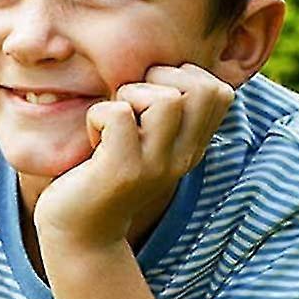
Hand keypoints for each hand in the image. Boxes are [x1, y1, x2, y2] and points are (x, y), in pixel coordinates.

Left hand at [33, 64, 235, 252]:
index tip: (150, 98)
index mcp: (190, 147)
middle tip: (131, 105)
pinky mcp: (122, 171)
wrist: (78, 235)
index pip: (220, 92)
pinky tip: (93, 139)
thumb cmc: (102, 176)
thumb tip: (164, 62)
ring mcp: (154, 166)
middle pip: (202, 89)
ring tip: (112, 123)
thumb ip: (160, 112)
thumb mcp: (142, 142)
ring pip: (166, 99)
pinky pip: (119, 114)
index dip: (184, 77)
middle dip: (161, 78)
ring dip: (129, 95)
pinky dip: (98, 115)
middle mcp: (181, 158)